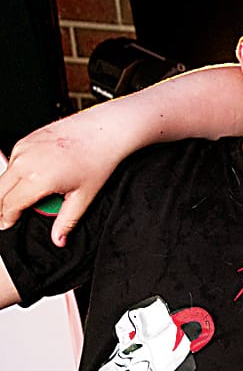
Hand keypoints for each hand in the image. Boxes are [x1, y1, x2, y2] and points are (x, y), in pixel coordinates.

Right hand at [0, 115, 123, 243]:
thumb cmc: (97, 160)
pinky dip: (16, 175)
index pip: (10, 205)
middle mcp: (24, 162)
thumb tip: (58, 240)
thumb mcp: (84, 197)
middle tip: (11, 217)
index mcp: (37, 179)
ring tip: (30, 198)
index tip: (8, 225)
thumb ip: (66, 221)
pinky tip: (34, 179)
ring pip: (3, 177)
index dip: (7, 219)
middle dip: (3, 207)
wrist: (104, 131)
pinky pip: (12, 163)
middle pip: (0, 192)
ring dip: (9, 191)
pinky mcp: (24, 141)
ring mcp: (22, 149)